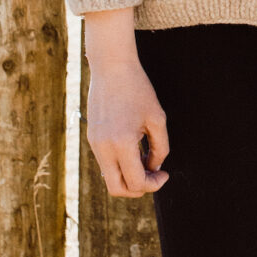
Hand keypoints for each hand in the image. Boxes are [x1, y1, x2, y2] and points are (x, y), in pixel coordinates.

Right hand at [84, 11, 168, 195]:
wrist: (111, 67)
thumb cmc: (138, 90)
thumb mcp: (157, 119)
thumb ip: (160, 148)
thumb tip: (154, 168)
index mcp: (121, 143)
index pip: (135, 182)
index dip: (153, 184)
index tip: (164, 173)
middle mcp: (103, 147)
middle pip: (117, 188)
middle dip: (138, 188)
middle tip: (154, 175)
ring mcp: (94, 143)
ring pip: (109, 177)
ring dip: (129, 176)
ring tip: (145, 158)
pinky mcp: (91, 138)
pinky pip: (105, 162)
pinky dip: (120, 164)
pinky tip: (134, 149)